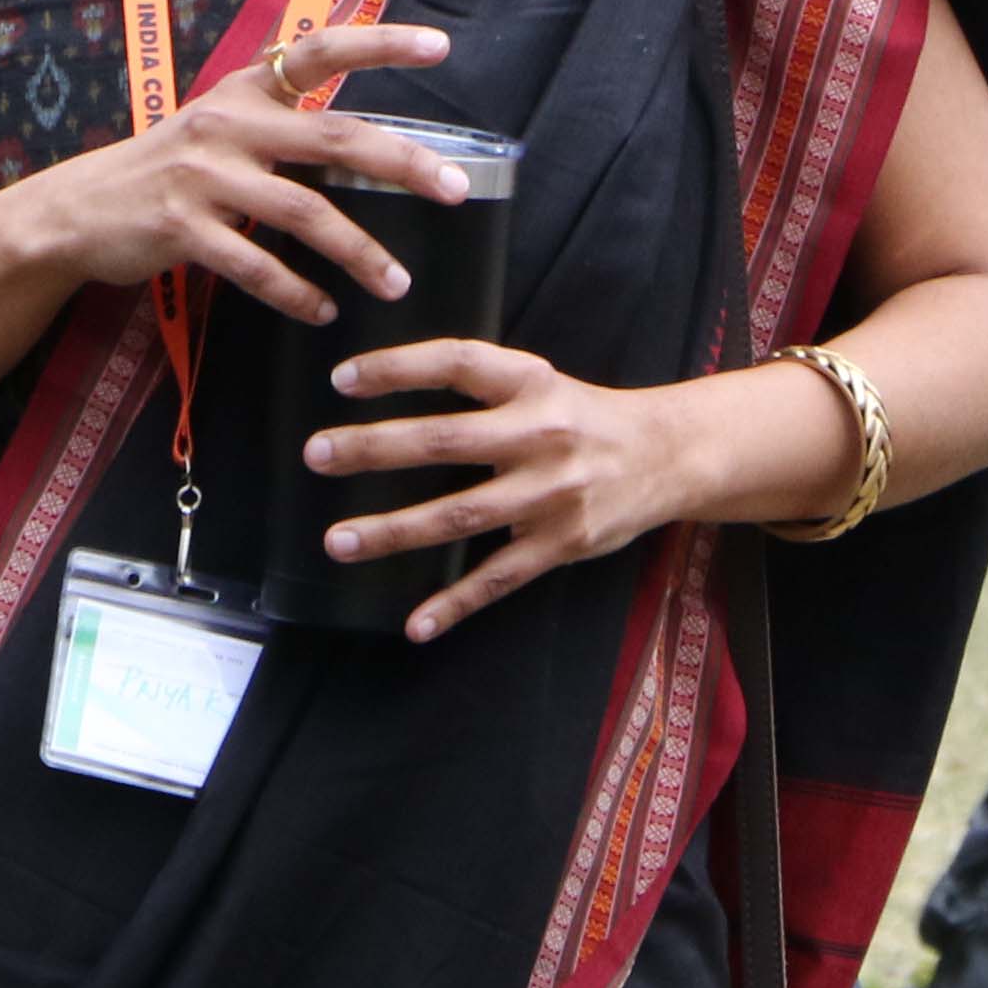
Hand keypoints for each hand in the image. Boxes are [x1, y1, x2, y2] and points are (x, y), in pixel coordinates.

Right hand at [0, 19, 479, 326]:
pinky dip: (297, 293)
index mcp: (244, 91)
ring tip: (397, 283)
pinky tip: (325, 311)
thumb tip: (363, 138)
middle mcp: (228, 124)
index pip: (318, 50)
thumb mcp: (218, 123)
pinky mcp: (183, 229)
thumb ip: (280, 120)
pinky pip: (256, 266)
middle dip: (402, 164)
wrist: (77, 211)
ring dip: (359, 252)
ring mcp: (204, 177)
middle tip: (455, 190)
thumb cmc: (166, 168)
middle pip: (333, 139)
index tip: (441, 46)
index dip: (379, 43)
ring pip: (304, 214)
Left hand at [305, 340, 698, 638]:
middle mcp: (540, 434)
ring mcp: (550, 494)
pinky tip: (416, 623)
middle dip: (374, 449)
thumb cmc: (585, 417)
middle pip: (444, 441)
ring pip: (459, 515)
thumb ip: (481, 384)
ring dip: (394, 531)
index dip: (398, 368)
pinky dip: (455, 604)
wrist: (669, 455)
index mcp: (530, 383)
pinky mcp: (561, 543)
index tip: (341, 380)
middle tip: (318, 455)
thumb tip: (390, 384)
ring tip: (339, 541)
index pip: (455, 364)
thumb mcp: (540, 382)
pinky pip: (498, 578)